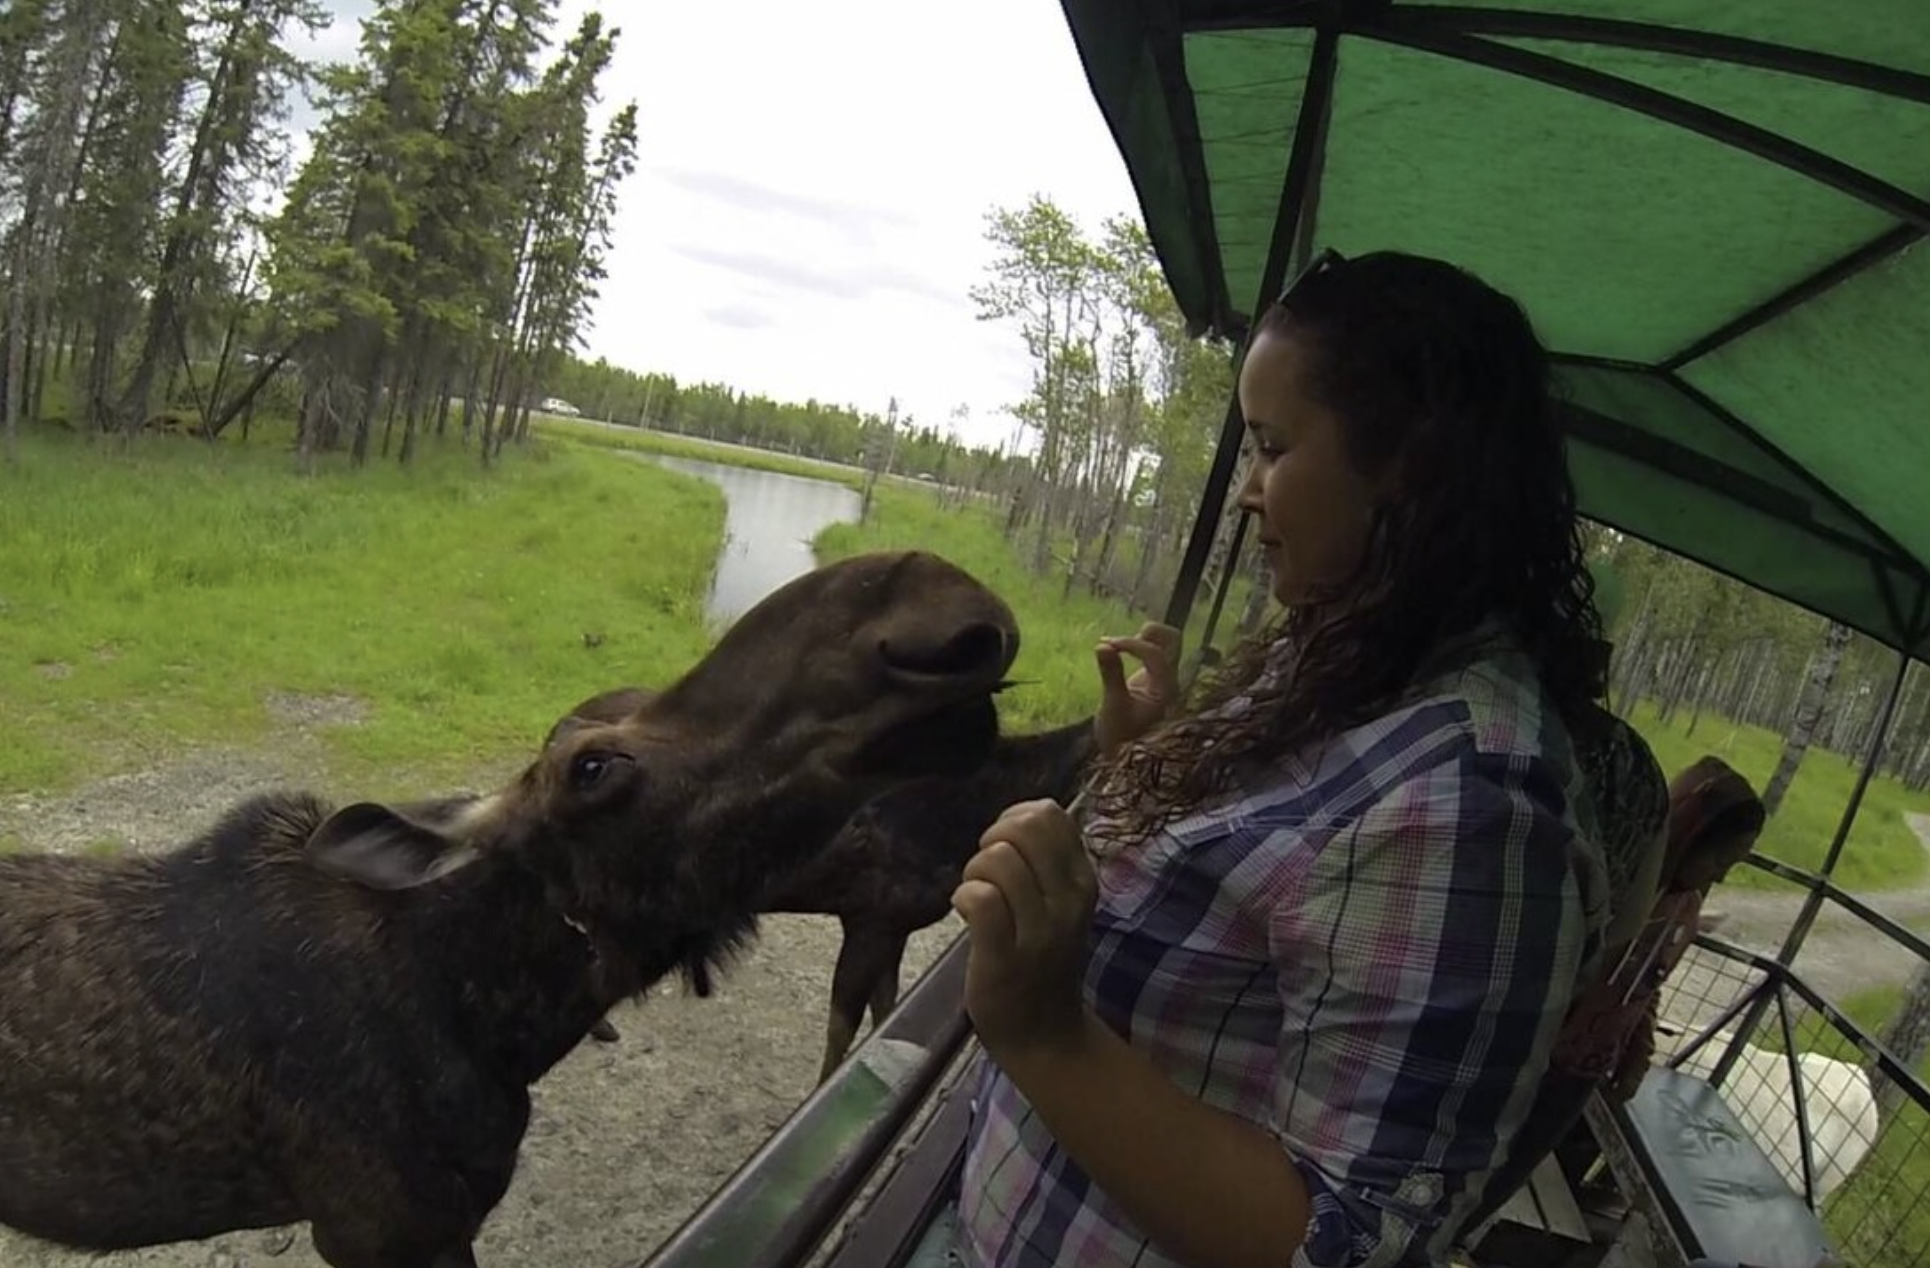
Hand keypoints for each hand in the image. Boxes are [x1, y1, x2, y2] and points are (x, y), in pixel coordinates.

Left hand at [951, 799, 1095, 1060]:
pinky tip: (965, 914)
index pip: (1049, 814)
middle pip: (1023, 828)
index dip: (1014, 819)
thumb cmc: (1042, 959)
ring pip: (998, 861)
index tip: (1006, 850)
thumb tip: (1018, 815)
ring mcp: (1040, 931)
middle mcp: (1068, 901)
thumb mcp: (1060, 903)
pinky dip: (963, 898)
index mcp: (1082, 880)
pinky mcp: (1005, 956)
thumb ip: (1046, 860)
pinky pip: (980, 899)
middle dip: (992, 840)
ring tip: (977, 898)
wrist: (1044, 1034)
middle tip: (986, 873)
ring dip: (974, 873)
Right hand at [1093, 622, 1181, 757]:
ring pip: (1166, 643)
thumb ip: (1111, 674)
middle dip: (1147, 633)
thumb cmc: (1119, 738)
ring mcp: (1163, 680)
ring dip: (1144, 638)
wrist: (1124, 760)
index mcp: (1165, 688)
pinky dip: (1138, 647)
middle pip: (1173, 640)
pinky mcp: (1152, 681)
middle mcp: (1170, 680)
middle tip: (1120, 643)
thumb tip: (1102, 645)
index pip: (1155, 653)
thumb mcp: (1113, 706)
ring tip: (1117, 647)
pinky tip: (1117, 654)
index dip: (1130, 644)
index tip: (1105, 645)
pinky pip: (1153, 653)